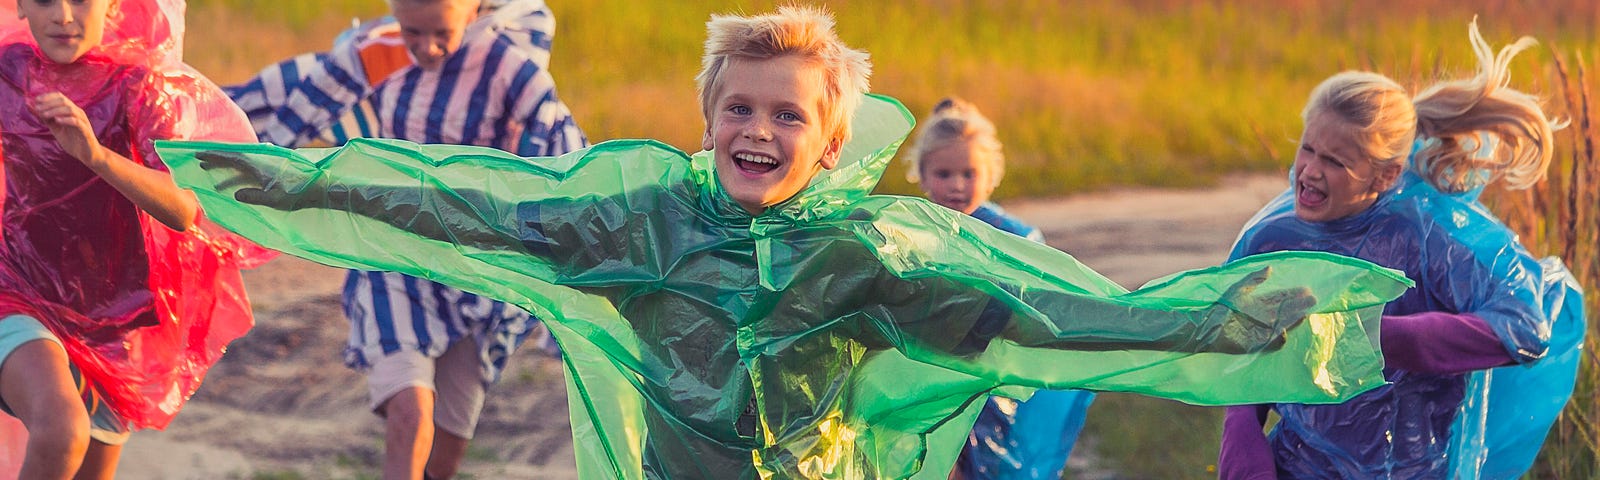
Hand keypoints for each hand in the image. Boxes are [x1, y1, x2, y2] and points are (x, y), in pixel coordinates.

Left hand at [28, 92, 103, 168]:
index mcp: (71, 111)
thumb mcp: (55, 128)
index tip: (35, 101)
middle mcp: (78, 113)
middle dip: (48, 103)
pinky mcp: (86, 131)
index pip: (60, 97)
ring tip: (44, 115)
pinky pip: (77, 122)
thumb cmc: (72, 141)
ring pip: (70, 109)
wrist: (87, 154)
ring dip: (55, 110)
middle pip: (64, 101)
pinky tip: (57, 121)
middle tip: (37, 109)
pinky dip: (66, 119)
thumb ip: (46, 119)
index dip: (47, 97)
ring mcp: (83, 121)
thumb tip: (33, 108)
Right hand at [194, 150, 316, 209]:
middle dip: (216, 159)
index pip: (232, 158)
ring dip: (225, 170)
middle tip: (199, 161)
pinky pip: (247, 174)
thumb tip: (235, 194)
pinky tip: (228, 187)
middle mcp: (260, 164)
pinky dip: (236, 178)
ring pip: (239, 167)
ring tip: (208, 173)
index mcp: (259, 166)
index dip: (215, 156)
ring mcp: (265, 169)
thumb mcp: (275, 199)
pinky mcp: (270, 175)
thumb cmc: (297, 195)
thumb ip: (255, 196)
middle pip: (234, 159)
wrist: (317, 189)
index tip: (199, 153)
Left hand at [1205, 267, 1315, 353]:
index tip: (1306, 289)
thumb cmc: (1222, 307)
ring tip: (1305, 313)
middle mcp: (1264, 317)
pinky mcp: (1257, 344)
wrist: (1207, 326)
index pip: (1281, 297)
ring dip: (1294, 320)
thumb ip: (1254, 279)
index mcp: (1260, 304)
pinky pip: (1273, 342)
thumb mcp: (1238, 289)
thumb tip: (1270, 267)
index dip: (1293, 293)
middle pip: (1286, 310)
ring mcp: (1262, 331)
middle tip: (1313, 300)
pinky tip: (1284, 330)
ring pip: (1284, 325)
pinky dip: (1280, 338)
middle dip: (1299, 305)